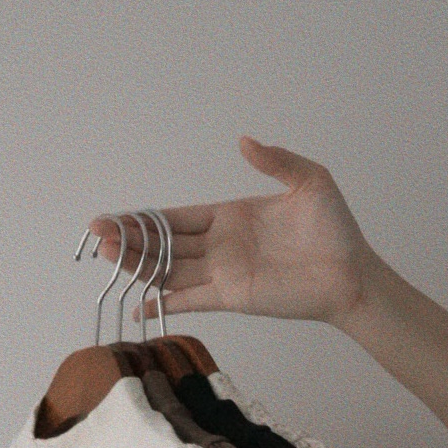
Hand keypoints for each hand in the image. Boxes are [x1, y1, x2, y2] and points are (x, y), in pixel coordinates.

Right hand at [89, 136, 377, 328]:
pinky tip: (138, 305)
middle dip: (130, 239)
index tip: (115, 218)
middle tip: (97, 234)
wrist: (350, 273)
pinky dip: (164, 304)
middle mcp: (219, 246)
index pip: (177, 218)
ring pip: (169, 270)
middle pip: (164, 244)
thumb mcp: (309, 180)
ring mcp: (222, 274)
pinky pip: (190, 301)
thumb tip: (243, 141)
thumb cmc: (334, 229)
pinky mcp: (232, 298)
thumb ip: (275, 160)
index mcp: (230, 216)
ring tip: (106, 256)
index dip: (145, 219)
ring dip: (137, 265)